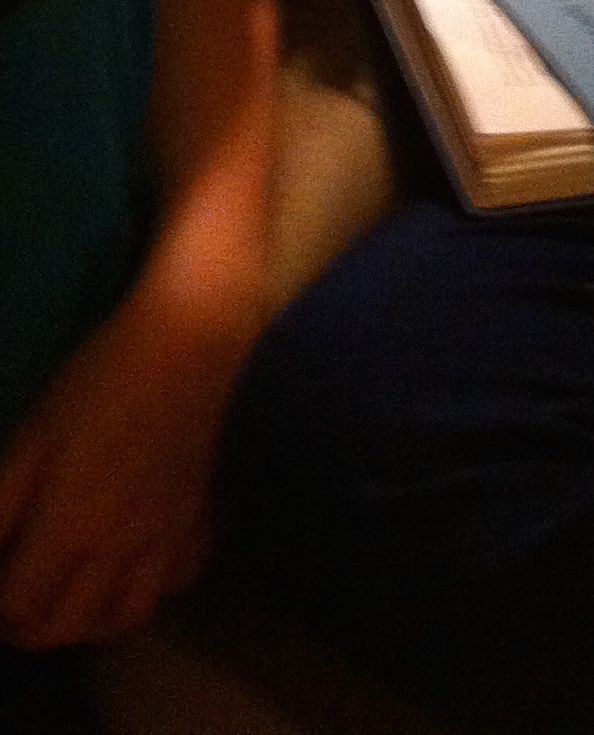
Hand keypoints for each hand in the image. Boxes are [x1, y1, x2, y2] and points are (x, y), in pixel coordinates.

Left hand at [0, 293, 241, 649]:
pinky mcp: (199, 517)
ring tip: (71, 599)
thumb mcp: (31, 434)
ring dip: (89, 623)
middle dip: (32, 626)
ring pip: (125, 617)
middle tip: (19, 599)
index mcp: (70, 527)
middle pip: (68, 627)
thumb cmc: (98, 380)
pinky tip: (135, 566)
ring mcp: (166, 537)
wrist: (189, 341)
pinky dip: (151, 588)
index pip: (19, 605)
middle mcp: (120, 548)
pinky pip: (177, 581)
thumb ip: (0, 505)